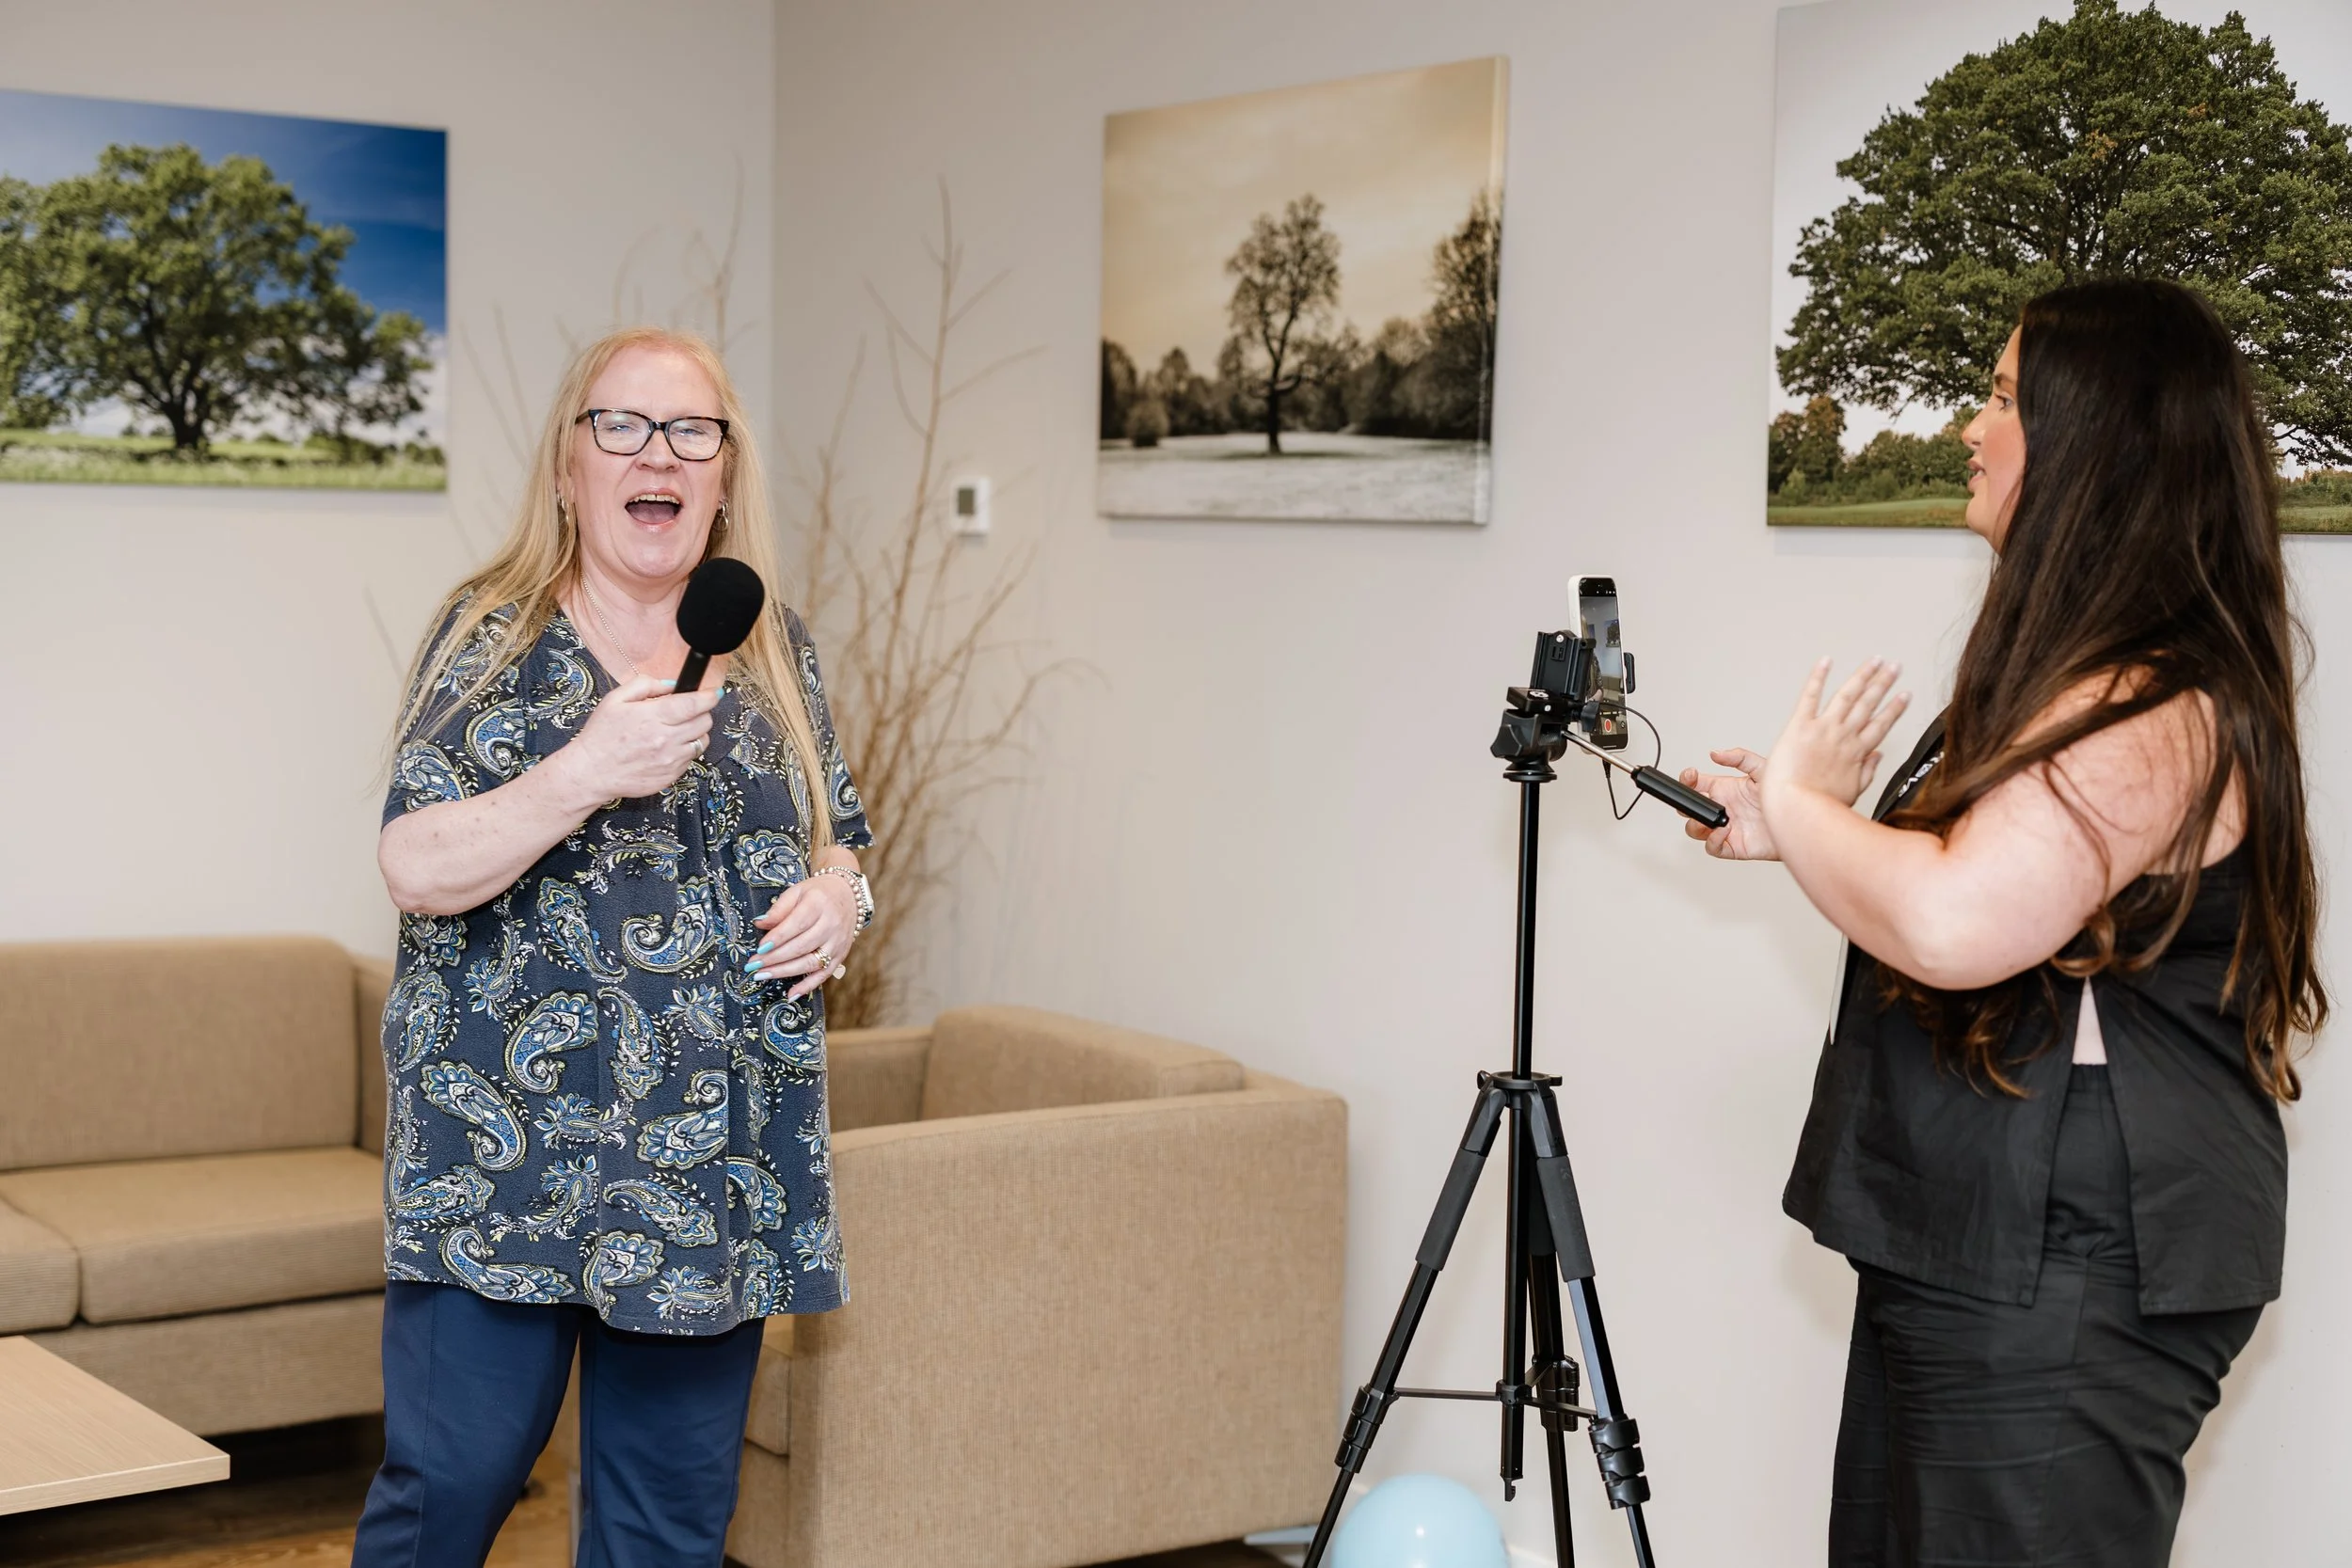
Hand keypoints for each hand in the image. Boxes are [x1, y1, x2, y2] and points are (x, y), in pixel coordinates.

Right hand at [557, 674, 722, 801]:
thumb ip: (646, 685)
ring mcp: (671, 760)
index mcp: (653, 717)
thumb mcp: (615, 699)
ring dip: (695, 733)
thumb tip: (672, 685)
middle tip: (687, 711)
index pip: (694, 704)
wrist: (591, 772)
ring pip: (702, 741)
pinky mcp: (671, 776)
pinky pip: (690, 759)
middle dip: (701, 712)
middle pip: (705, 722)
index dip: (709, 696)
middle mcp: (666, 740)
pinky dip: (684, 751)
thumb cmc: (601, 735)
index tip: (713, 692)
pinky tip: (667, 748)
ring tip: (676, 730)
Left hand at [749, 871, 859, 999]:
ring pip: (810, 963)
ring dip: (785, 972)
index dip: (778, 938)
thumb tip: (759, 924)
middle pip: (801, 946)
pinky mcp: (840, 956)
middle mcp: (831, 925)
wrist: (849, 895)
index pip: (797, 924)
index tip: (760, 948)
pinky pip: (824, 975)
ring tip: (762, 976)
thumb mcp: (797, 891)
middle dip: (775, 958)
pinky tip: (790, 994)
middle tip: (753, 965)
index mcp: (819, 904)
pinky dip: (808, 987)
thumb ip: (779, 908)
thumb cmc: (818, 893)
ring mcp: (837, 943)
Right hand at [1679, 748, 1777, 859]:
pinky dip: (1712, 840)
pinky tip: (1725, 830)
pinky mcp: (1733, 846)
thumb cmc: (1787, 797)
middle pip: (1691, 808)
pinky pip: (1712, 847)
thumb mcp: (1763, 769)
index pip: (1696, 784)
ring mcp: (1727, 828)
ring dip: (1697, 824)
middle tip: (1694, 801)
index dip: (1687, 780)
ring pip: (1695, 829)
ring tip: (1715, 818)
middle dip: (1685, 805)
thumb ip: (1740, 757)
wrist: (1802, 822)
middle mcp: (1724, 808)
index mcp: (1726, 789)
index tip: (1690, 776)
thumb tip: (1716, 753)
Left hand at [1760, 657, 1908, 815]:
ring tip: (1875, 660)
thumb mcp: (1851, 794)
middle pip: (1868, 704)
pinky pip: (1810, 695)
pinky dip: (1818, 677)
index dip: (1895, 709)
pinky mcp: (1800, 726)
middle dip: (1884, 683)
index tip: (1905, 695)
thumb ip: (1866, 773)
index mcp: (1856, 754)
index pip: (1881, 725)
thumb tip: (1877, 758)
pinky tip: (1826, 661)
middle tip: (1895, 667)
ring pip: (1848, 695)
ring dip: (1863, 675)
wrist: (1795, 808)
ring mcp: (1823, 729)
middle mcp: (1843, 737)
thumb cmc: (1819, 808)